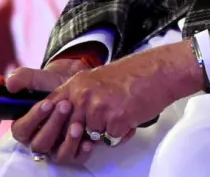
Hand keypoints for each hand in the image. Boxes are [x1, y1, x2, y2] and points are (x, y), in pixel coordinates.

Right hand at [7, 58, 98, 163]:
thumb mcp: (40, 78)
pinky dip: (81, 152)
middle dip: (52, 125)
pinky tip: (89, 141)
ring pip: (56, 155)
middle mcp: (39, 140)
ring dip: (67, 141)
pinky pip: (75, 158)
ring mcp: (56, 148)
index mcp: (26, 126)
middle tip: (66, 105)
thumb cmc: (54, 84)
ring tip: (78, 124)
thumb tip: (10, 84)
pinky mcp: (73, 151)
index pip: (22, 131)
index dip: (33, 119)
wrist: (79, 83)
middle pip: (40, 144)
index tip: (47, 103)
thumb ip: (23, 78)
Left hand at [49, 42, 202, 146]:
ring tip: (121, 112)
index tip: (62, 128)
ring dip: (106, 131)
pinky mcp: (115, 120)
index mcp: (76, 84)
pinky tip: (131, 116)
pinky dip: (122, 133)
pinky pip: (111, 140)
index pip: (49, 111)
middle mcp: (82, 96)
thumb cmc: (135, 74)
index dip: (53, 124)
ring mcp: (98, 109)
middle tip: (103, 118)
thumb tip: (67, 119)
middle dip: (85, 131)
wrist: (161, 70)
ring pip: (92, 137)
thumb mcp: (97, 78)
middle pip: (70, 130)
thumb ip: (78, 96)